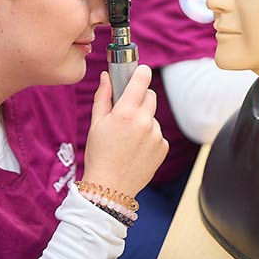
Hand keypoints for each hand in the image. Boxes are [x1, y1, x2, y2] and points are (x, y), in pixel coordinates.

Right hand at [82, 65, 168, 197]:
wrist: (110, 188)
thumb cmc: (99, 155)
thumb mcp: (96, 124)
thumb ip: (103, 97)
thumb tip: (106, 76)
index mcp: (125, 113)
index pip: (141, 81)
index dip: (141, 73)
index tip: (140, 71)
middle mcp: (145, 122)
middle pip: (150, 96)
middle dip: (140, 98)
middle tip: (126, 111)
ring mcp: (156, 135)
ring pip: (153, 116)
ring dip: (144, 120)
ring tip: (128, 138)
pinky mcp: (163, 147)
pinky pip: (157, 133)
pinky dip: (149, 136)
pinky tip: (136, 148)